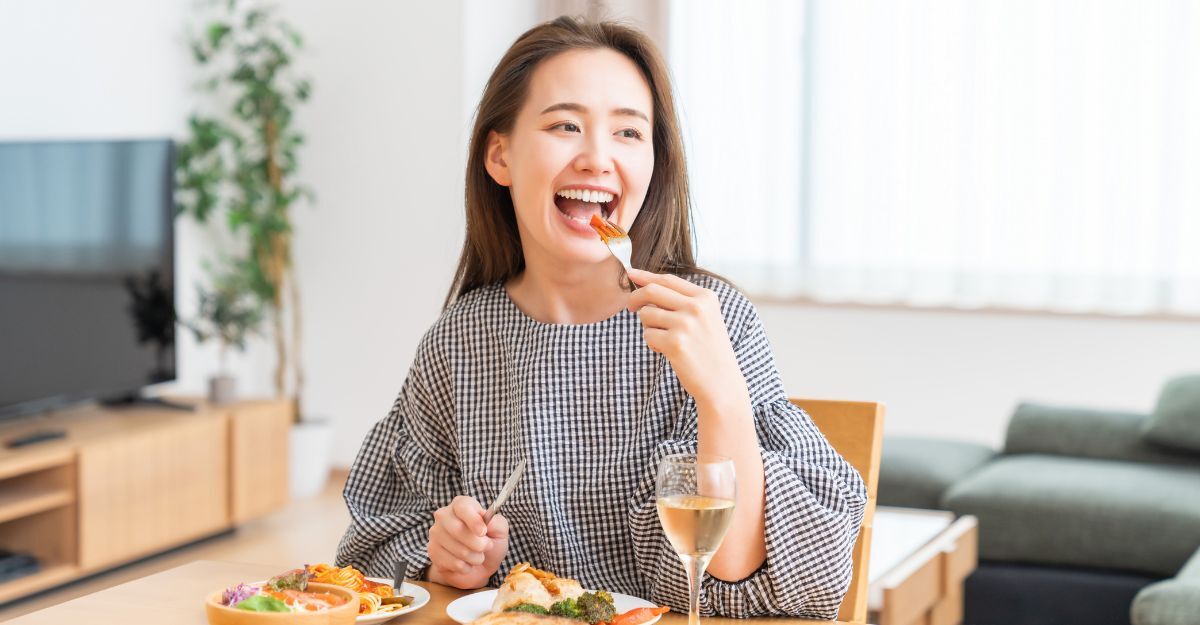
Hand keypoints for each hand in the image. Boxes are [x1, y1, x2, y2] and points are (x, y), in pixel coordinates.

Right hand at [426, 495, 508, 588]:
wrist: (479, 567)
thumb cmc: (489, 543)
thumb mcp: (500, 531)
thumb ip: (497, 523)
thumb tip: (487, 522)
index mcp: (461, 504)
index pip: (463, 507)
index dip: (474, 520)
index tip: (483, 532)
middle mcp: (444, 516)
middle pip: (458, 529)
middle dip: (478, 543)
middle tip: (486, 547)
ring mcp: (436, 534)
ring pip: (457, 549)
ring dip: (474, 558)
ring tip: (477, 556)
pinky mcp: (433, 552)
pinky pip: (453, 563)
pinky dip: (466, 567)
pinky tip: (466, 563)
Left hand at [626, 268, 748, 409]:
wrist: (721, 383)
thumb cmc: (709, 350)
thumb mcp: (705, 318)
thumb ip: (682, 300)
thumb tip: (646, 285)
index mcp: (706, 297)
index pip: (668, 279)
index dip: (645, 276)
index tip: (630, 273)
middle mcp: (696, 307)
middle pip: (651, 291)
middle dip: (635, 298)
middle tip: (630, 308)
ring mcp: (686, 325)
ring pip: (646, 314)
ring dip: (648, 326)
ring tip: (665, 339)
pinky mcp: (674, 343)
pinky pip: (647, 335)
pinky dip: (652, 344)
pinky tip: (667, 352)